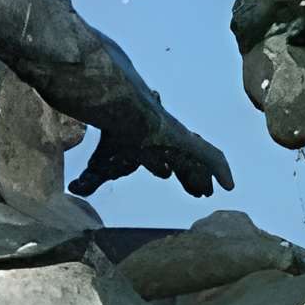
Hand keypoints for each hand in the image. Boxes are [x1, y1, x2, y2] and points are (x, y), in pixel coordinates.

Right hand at [73, 113, 233, 198]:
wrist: (124, 111)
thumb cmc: (114, 135)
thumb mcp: (103, 163)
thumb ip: (92, 179)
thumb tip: (74, 191)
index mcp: (147, 145)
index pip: (159, 157)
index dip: (164, 168)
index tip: (167, 175)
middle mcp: (166, 142)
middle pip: (182, 161)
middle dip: (189, 177)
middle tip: (198, 192)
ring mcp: (182, 141)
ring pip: (197, 162)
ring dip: (203, 178)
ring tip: (208, 193)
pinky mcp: (192, 142)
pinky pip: (212, 158)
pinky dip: (222, 171)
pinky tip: (230, 185)